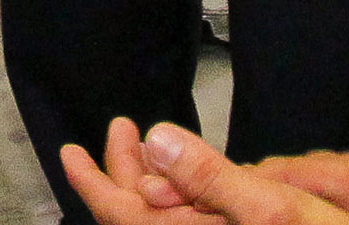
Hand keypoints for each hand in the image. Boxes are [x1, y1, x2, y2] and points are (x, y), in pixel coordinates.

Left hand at [62, 121, 348, 224]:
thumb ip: (212, 177)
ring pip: (167, 224)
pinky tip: (189, 184)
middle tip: (118, 134)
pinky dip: (181, 201)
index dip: (94, 184)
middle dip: (124, 174)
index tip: (72, 153)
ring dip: (153, 184)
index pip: (127, 218)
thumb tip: (158, 141)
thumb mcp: (276, 206)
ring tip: (148, 148)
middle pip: (141, 221)